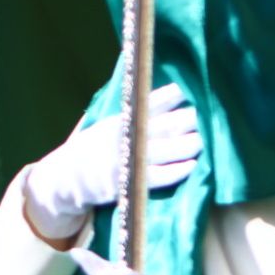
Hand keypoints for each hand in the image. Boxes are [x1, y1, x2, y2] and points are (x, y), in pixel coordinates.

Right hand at [23, 83, 201, 242]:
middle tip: (209, 116)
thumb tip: (164, 99)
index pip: (149, 102)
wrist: (65, 180)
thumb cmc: (92, 150)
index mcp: (118, 120)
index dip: (172, 95)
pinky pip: (159, 177)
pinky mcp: (129, 184)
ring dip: (188, 144)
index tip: (190, 90)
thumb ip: (129, 114)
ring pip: (165, 149)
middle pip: (163, 124)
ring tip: (205, 139)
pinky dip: (177, 171)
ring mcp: (126, 161)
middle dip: (188, 120)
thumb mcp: (104, 125)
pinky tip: (192, 165)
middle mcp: (122, 137)